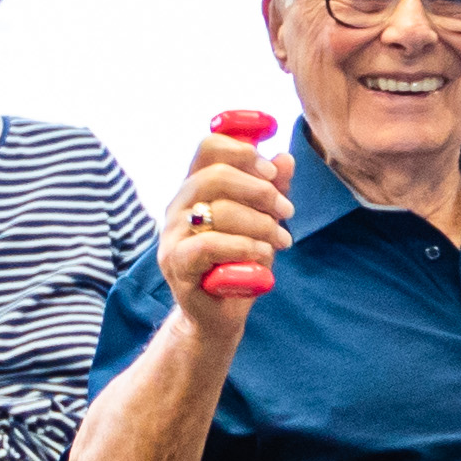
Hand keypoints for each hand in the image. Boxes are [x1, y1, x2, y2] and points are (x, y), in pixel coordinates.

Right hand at [168, 120, 289, 321]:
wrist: (220, 314)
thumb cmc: (240, 262)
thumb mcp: (263, 222)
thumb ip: (272, 190)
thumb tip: (285, 158)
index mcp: (197, 187)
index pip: (209, 147)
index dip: (243, 150)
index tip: (271, 171)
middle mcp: (180, 205)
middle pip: (216, 175)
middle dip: (261, 191)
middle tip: (287, 211)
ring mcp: (173, 233)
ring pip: (219, 211)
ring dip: (261, 224)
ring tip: (281, 240)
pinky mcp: (175, 262)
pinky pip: (210, 245)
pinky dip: (244, 247)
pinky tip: (263, 255)